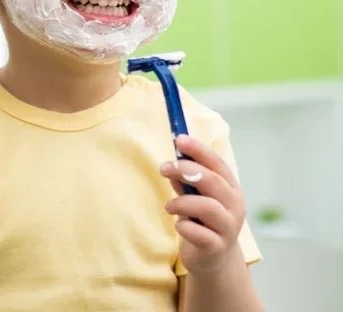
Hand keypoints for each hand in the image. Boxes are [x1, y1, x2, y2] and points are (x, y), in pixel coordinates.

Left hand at [159, 135, 246, 274]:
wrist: (213, 258)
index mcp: (231, 188)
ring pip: (208, 207)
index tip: (179, 139)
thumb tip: (170, 162)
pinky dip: (184, 227)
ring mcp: (228, 227)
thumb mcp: (194, 196)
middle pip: (213, 181)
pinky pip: (200, 234)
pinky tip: (179, 226)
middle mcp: (235, 206)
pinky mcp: (216, 247)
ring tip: (169, 206)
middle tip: (163, 168)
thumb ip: (185, 181)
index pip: (217, 163)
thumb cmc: (202, 219)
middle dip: (186, 170)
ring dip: (182, 202)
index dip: (199, 150)